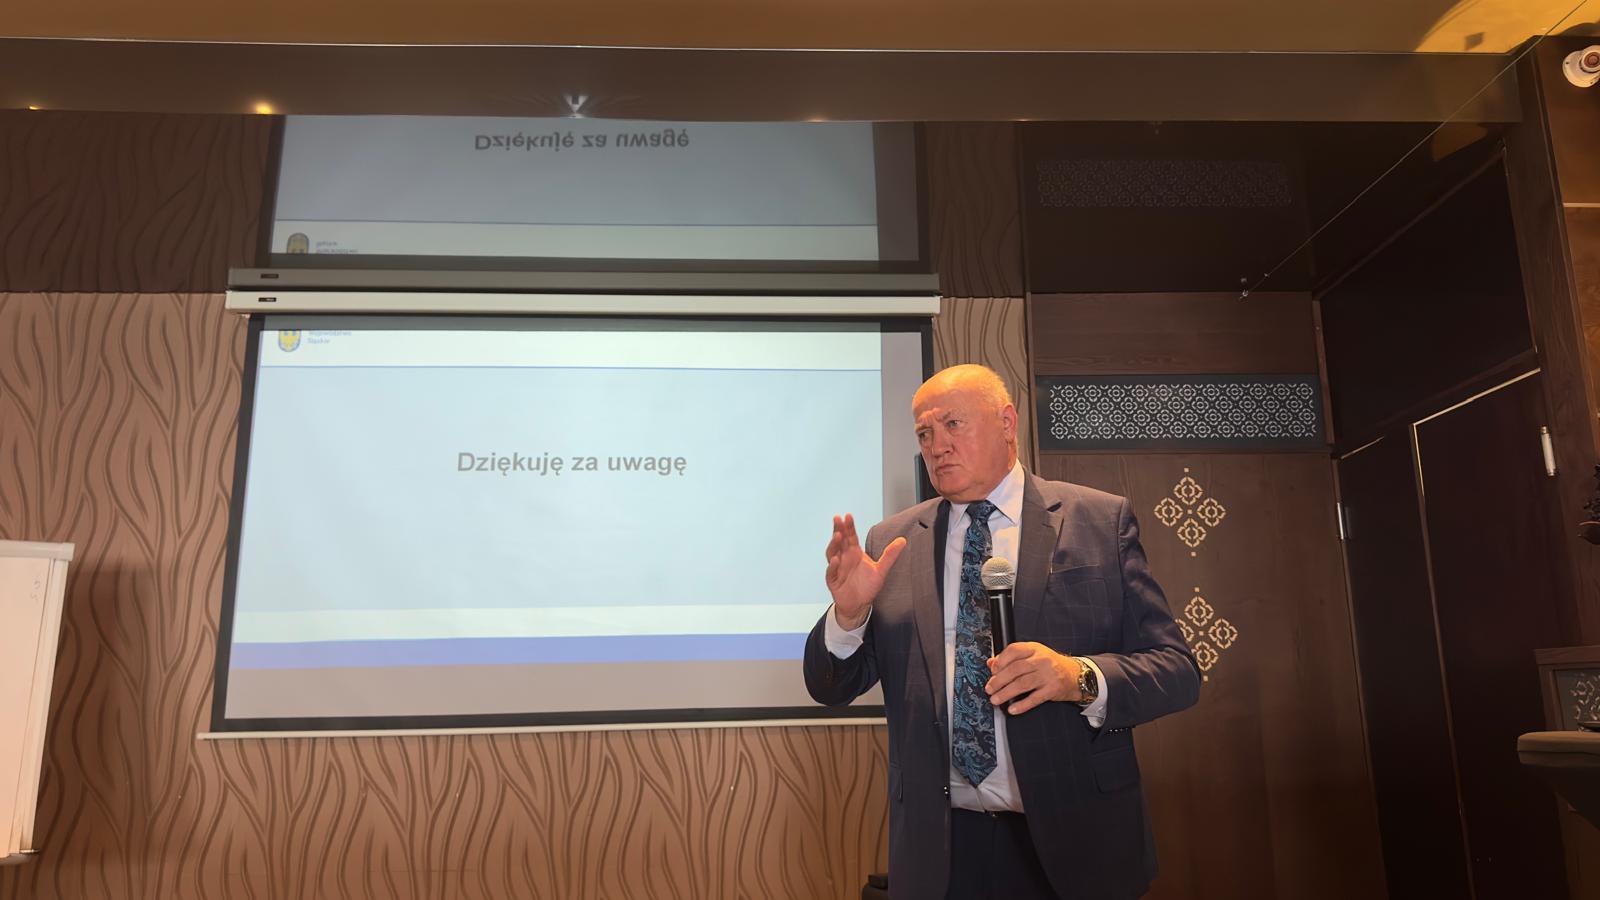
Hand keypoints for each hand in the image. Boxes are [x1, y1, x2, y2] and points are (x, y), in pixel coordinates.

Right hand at [825, 514, 906, 628]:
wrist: (859, 605)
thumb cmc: (868, 586)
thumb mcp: (881, 570)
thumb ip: (890, 555)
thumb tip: (902, 540)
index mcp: (854, 552)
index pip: (850, 536)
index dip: (849, 526)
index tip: (848, 516)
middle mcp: (844, 558)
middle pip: (839, 541)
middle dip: (838, 529)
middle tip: (838, 519)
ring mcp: (837, 568)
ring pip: (832, 553)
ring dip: (833, 544)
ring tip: (837, 536)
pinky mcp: (833, 581)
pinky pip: (831, 572)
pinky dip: (832, 566)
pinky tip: (836, 560)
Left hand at [985, 643, 1081, 714]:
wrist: (1075, 675)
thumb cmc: (1050, 665)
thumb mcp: (1032, 655)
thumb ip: (1011, 658)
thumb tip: (991, 663)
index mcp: (1034, 648)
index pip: (1013, 650)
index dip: (1000, 661)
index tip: (992, 671)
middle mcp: (1041, 660)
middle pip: (1015, 669)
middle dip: (999, 680)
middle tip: (989, 688)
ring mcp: (1048, 675)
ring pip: (1022, 683)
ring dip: (1006, 693)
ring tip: (995, 699)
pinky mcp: (1053, 689)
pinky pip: (1034, 698)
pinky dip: (1022, 705)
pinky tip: (1012, 708)